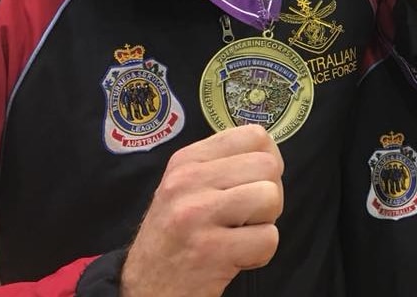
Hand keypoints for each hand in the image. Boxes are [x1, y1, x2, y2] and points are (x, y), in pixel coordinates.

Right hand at [121, 125, 283, 296]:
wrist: (145, 287)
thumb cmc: (176, 236)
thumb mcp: (186, 187)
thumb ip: (222, 165)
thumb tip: (270, 153)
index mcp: (187, 160)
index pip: (254, 136)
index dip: (268, 160)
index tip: (255, 182)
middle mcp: (188, 181)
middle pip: (268, 166)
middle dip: (270, 194)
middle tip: (246, 216)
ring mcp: (197, 214)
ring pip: (271, 198)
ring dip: (265, 223)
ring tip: (240, 234)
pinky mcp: (210, 250)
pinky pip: (268, 239)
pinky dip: (260, 254)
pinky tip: (234, 257)